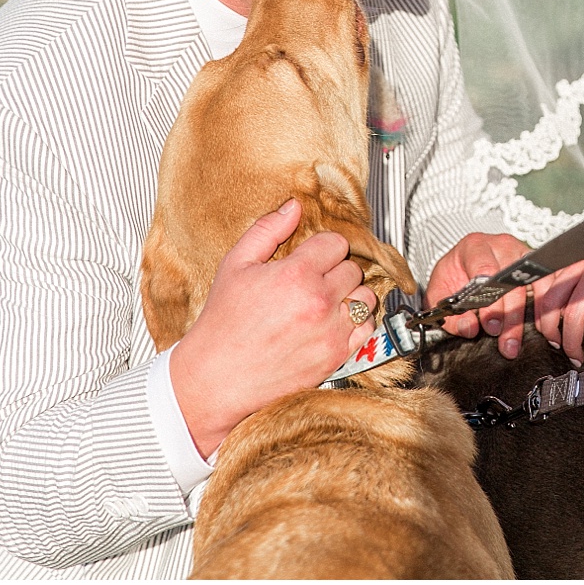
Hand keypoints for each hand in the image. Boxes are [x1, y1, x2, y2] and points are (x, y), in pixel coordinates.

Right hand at [169, 199, 376, 457]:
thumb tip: (293, 207)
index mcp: (296, 274)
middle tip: (312, 280)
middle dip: (334, 270)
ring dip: (350, 295)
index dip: (321, 247)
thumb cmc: (223, 324)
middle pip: (352, 268)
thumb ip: (268, 230)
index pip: (336, 243)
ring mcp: (331, 330)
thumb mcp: (235, 265)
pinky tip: (332, 321)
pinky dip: (356, 322)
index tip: (310, 257)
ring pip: (365, 296)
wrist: (217, 377)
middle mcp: (319, 301)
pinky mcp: (336, 356)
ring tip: (324, 301)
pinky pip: (367, 327)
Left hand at [425, 232, 530, 358]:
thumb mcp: (439, 292)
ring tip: (514, 342)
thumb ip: (449, 313)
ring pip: (527, 285)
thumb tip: (469, 328)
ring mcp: (519, 252)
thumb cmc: (454, 274)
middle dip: (506, 315)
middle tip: (501, 338)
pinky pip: (543, 284)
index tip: (489, 324)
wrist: (462, 263)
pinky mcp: (532, 264)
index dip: (488, 300)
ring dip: (522, 317)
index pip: (484, 269)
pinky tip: (537, 327)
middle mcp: (500, 245)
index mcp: (474, 247)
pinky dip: (541, 307)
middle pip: (509, 281)